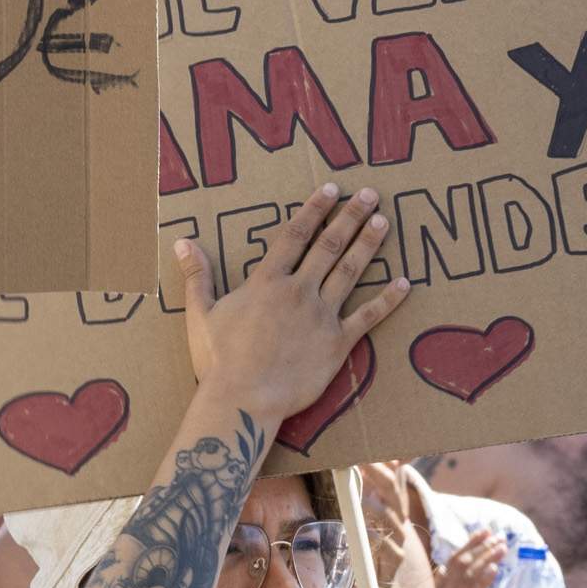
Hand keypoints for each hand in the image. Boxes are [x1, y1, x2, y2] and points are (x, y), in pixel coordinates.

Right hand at [177, 185, 411, 430]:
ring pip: (349, 272)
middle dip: (350, 217)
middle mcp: (298, 291)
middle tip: (370, 194)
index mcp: (267, 282)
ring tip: (384, 222)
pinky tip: (404, 283)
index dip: (314, 210)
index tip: (331, 189)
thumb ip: (197, 275)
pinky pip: (368, 317)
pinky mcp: (337, 344)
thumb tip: (182, 241)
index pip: (295, 235)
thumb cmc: (218, 359)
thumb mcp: (201, 313)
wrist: (244, 398)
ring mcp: (322, 316)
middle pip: (329, 246)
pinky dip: (387, 300)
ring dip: (368, 245)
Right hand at [433, 527, 505, 587]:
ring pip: (466, 576)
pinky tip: (495, 567)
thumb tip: (449, 573)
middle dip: (478, 546)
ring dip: (485, 557)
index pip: (451, 563)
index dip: (467, 546)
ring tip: (502, 545)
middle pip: (459, 564)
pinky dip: (483, 579)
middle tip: (496, 533)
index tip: (483, 533)